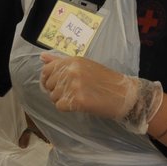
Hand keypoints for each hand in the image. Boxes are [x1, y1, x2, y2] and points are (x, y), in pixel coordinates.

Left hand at [38, 52, 161, 132]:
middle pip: (49, 85)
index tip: (58, 84)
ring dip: (63, 100)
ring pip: (53, 97)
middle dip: (57, 91)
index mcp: (73, 61)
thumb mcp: (84, 65)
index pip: (47, 70)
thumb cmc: (106, 80)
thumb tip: (42, 57)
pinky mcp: (77, 100)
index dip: (49, 79)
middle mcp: (71, 71)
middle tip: (73, 92)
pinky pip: (60, 106)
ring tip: (78, 98)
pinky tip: (79, 105)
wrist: (124, 94)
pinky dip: (67, 108)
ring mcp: (74, 86)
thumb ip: (61, 62)